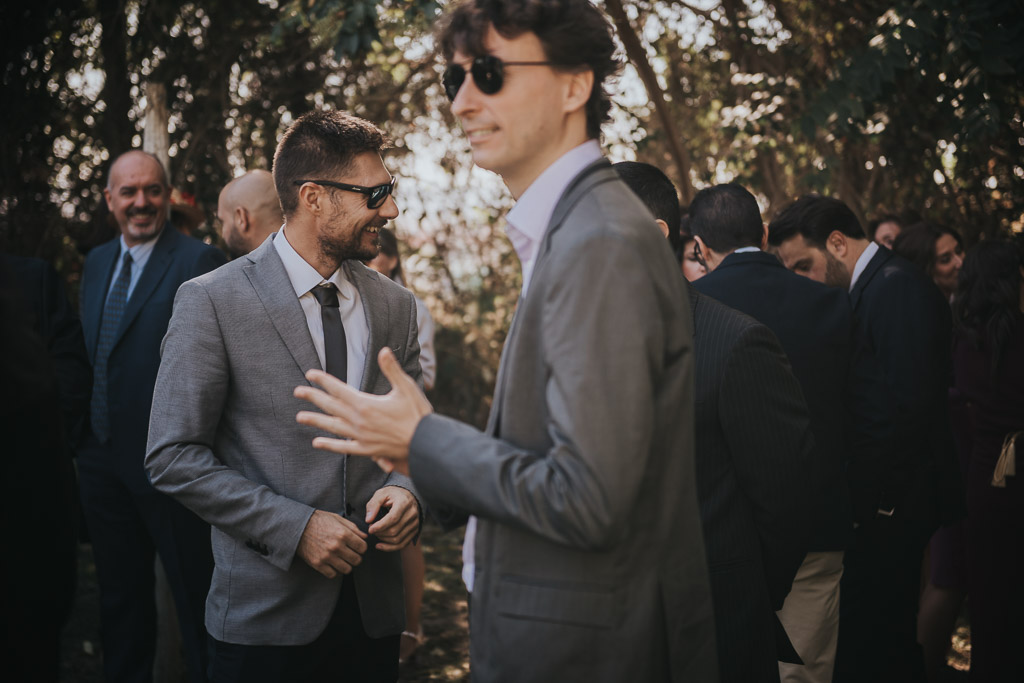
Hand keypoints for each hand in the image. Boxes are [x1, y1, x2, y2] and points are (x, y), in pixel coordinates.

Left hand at [295, 347, 431, 472]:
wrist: (425, 445)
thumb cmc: (418, 415)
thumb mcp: (406, 388)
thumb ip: (392, 369)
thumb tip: (383, 351)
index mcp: (366, 404)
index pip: (338, 389)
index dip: (323, 380)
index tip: (310, 374)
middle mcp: (359, 421)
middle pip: (330, 407)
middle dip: (313, 397)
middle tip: (297, 391)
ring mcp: (361, 437)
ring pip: (332, 426)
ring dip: (315, 421)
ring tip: (300, 417)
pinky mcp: (366, 450)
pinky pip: (343, 447)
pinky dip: (329, 445)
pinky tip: (317, 443)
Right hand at [296, 510, 367, 578]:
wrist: (298, 526)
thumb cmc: (319, 521)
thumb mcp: (338, 519)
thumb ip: (353, 528)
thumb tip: (365, 537)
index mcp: (343, 534)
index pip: (363, 547)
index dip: (362, 548)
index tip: (358, 547)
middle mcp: (336, 546)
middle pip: (357, 560)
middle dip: (356, 557)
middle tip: (352, 554)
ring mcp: (327, 556)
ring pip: (347, 569)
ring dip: (347, 565)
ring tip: (343, 560)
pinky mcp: (318, 564)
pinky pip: (333, 575)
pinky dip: (336, 572)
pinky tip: (334, 565)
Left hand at [366, 486, 420, 550]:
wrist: (407, 496)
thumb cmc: (392, 494)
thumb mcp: (381, 494)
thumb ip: (373, 505)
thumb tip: (368, 520)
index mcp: (404, 502)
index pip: (393, 518)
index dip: (380, 526)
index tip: (370, 529)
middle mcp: (412, 514)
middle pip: (395, 530)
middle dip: (380, 533)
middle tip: (371, 529)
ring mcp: (415, 524)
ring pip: (398, 539)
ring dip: (383, 539)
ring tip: (376, 534)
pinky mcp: (414, 531)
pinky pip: (402, 544)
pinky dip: (390, 548)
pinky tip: (380, 545)